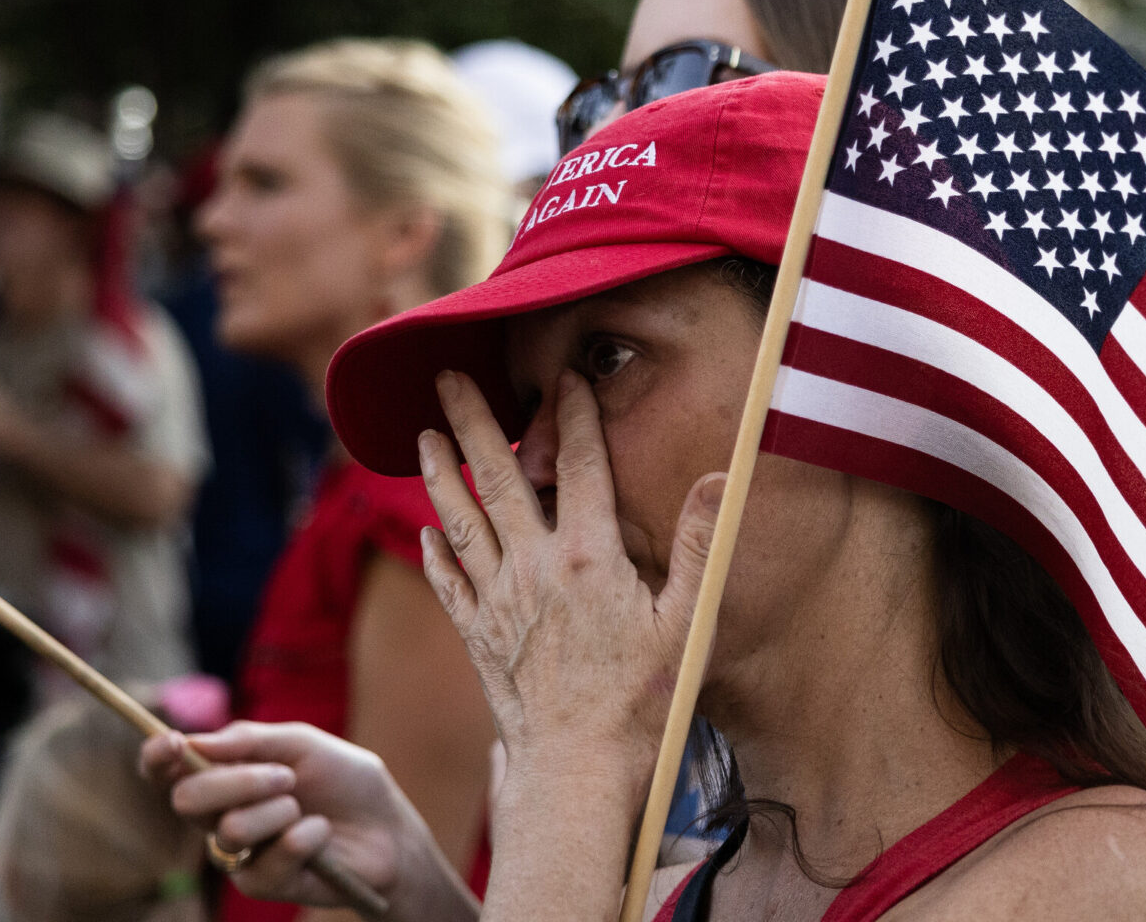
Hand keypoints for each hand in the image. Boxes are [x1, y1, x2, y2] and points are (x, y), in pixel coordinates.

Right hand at [140, 722, 441, 911]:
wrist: (389, 828)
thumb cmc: (346, 782)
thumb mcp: (303, 744)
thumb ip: (250, 739)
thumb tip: (193, 741)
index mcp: (224, 775)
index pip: (169, 771)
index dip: (157, 757)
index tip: (171, 742)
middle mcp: (221, 814)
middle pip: (187, 800)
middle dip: (237, 781)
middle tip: (285, 777)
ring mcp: (238, 852)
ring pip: (229, 830)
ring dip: (278, 811)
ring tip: (308, 810)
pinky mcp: (260, 883)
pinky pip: (263, 863)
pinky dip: (303, 840)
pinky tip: (321, 835)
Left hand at [416, 369, 722, 787]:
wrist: (577, 771)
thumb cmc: (642, 703)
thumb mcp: (688, 622)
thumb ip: (701, 546)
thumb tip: (721, 478)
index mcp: (589, 557)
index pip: (582, 466)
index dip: (573, 415)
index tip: (562, 376)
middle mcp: (535, 569)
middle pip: (499, 478)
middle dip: (475, 421)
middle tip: (447, 375)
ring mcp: (500, 602)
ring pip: (462, 521)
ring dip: (441, 474)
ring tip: (423, 434)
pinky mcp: (479, 638)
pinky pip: (450, 584)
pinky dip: (437, 552)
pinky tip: (428, 532)